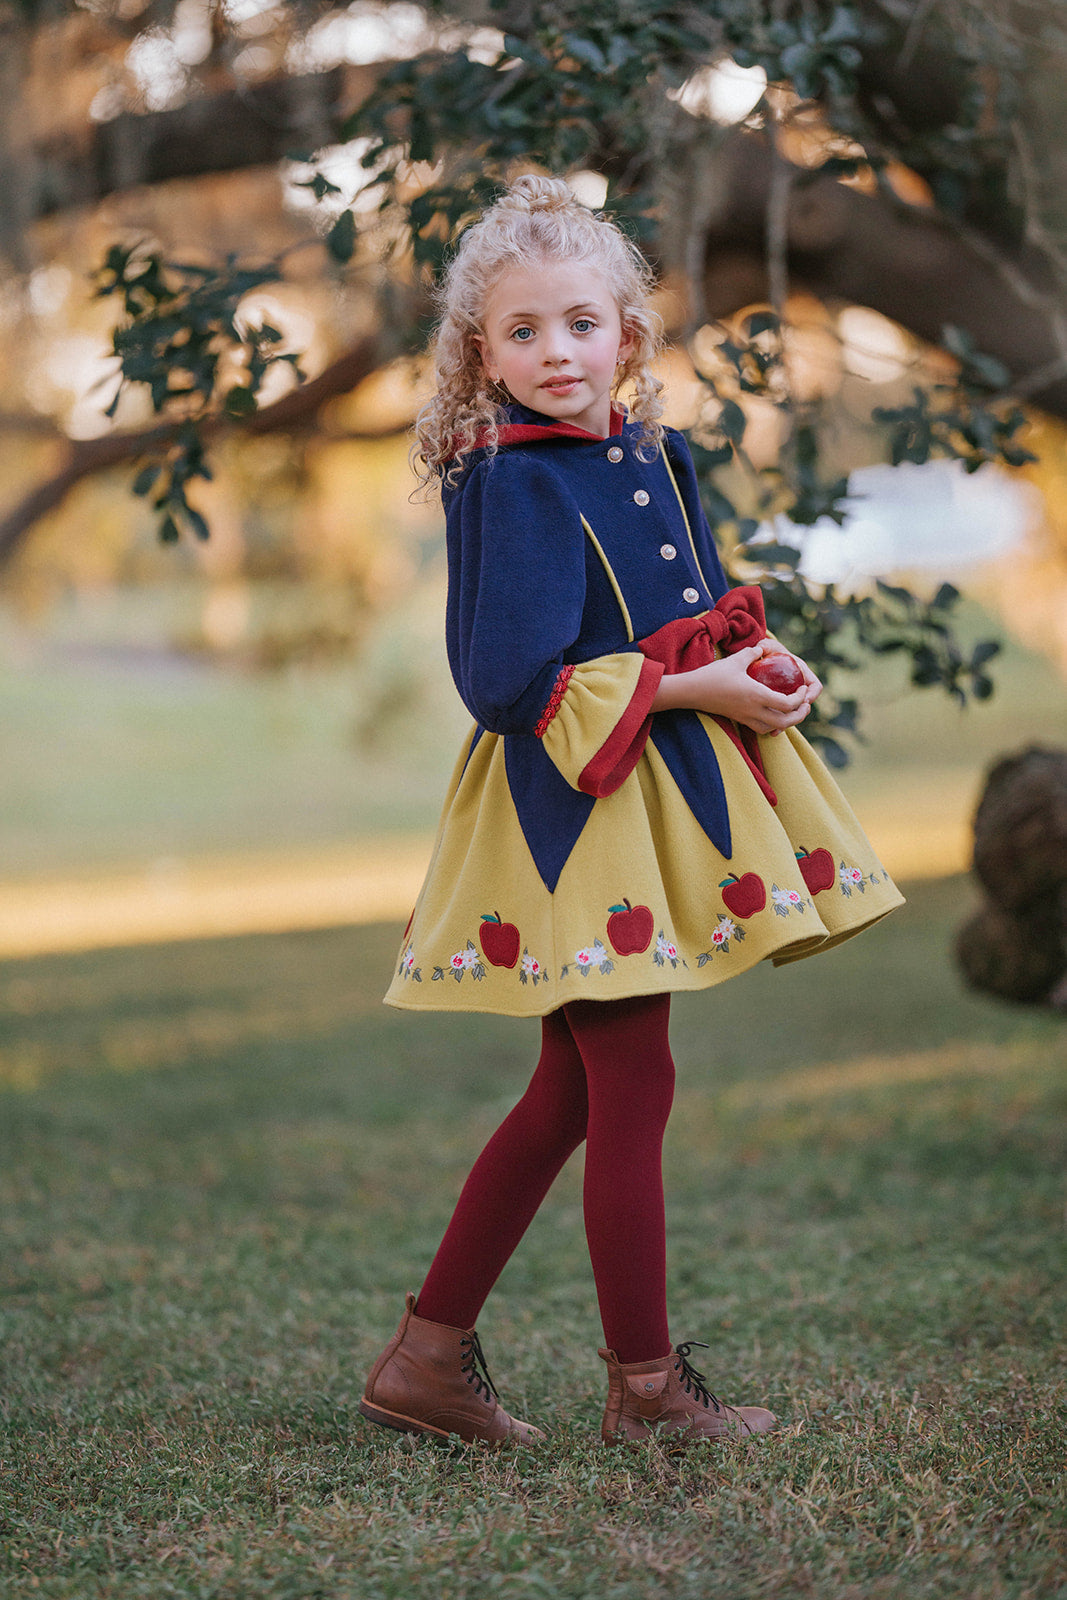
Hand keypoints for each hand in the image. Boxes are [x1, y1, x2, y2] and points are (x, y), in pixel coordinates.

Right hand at [651, 644, 813, 734]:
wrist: (691, 692)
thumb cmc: (712, 675)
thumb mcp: (735, 659)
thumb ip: (753, 653)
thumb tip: (763, 648)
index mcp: (756, 695)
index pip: (787, 704)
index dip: (799, 699)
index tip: (801, 688)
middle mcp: (753, 710)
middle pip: (785, 722)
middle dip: (799, 715)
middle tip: (805, 705)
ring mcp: (745, 717)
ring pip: (773, 729)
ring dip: (786, 723)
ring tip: (792, 711)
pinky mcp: (739, 720)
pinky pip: (761, 728)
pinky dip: (772, 726)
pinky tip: (773, 715)